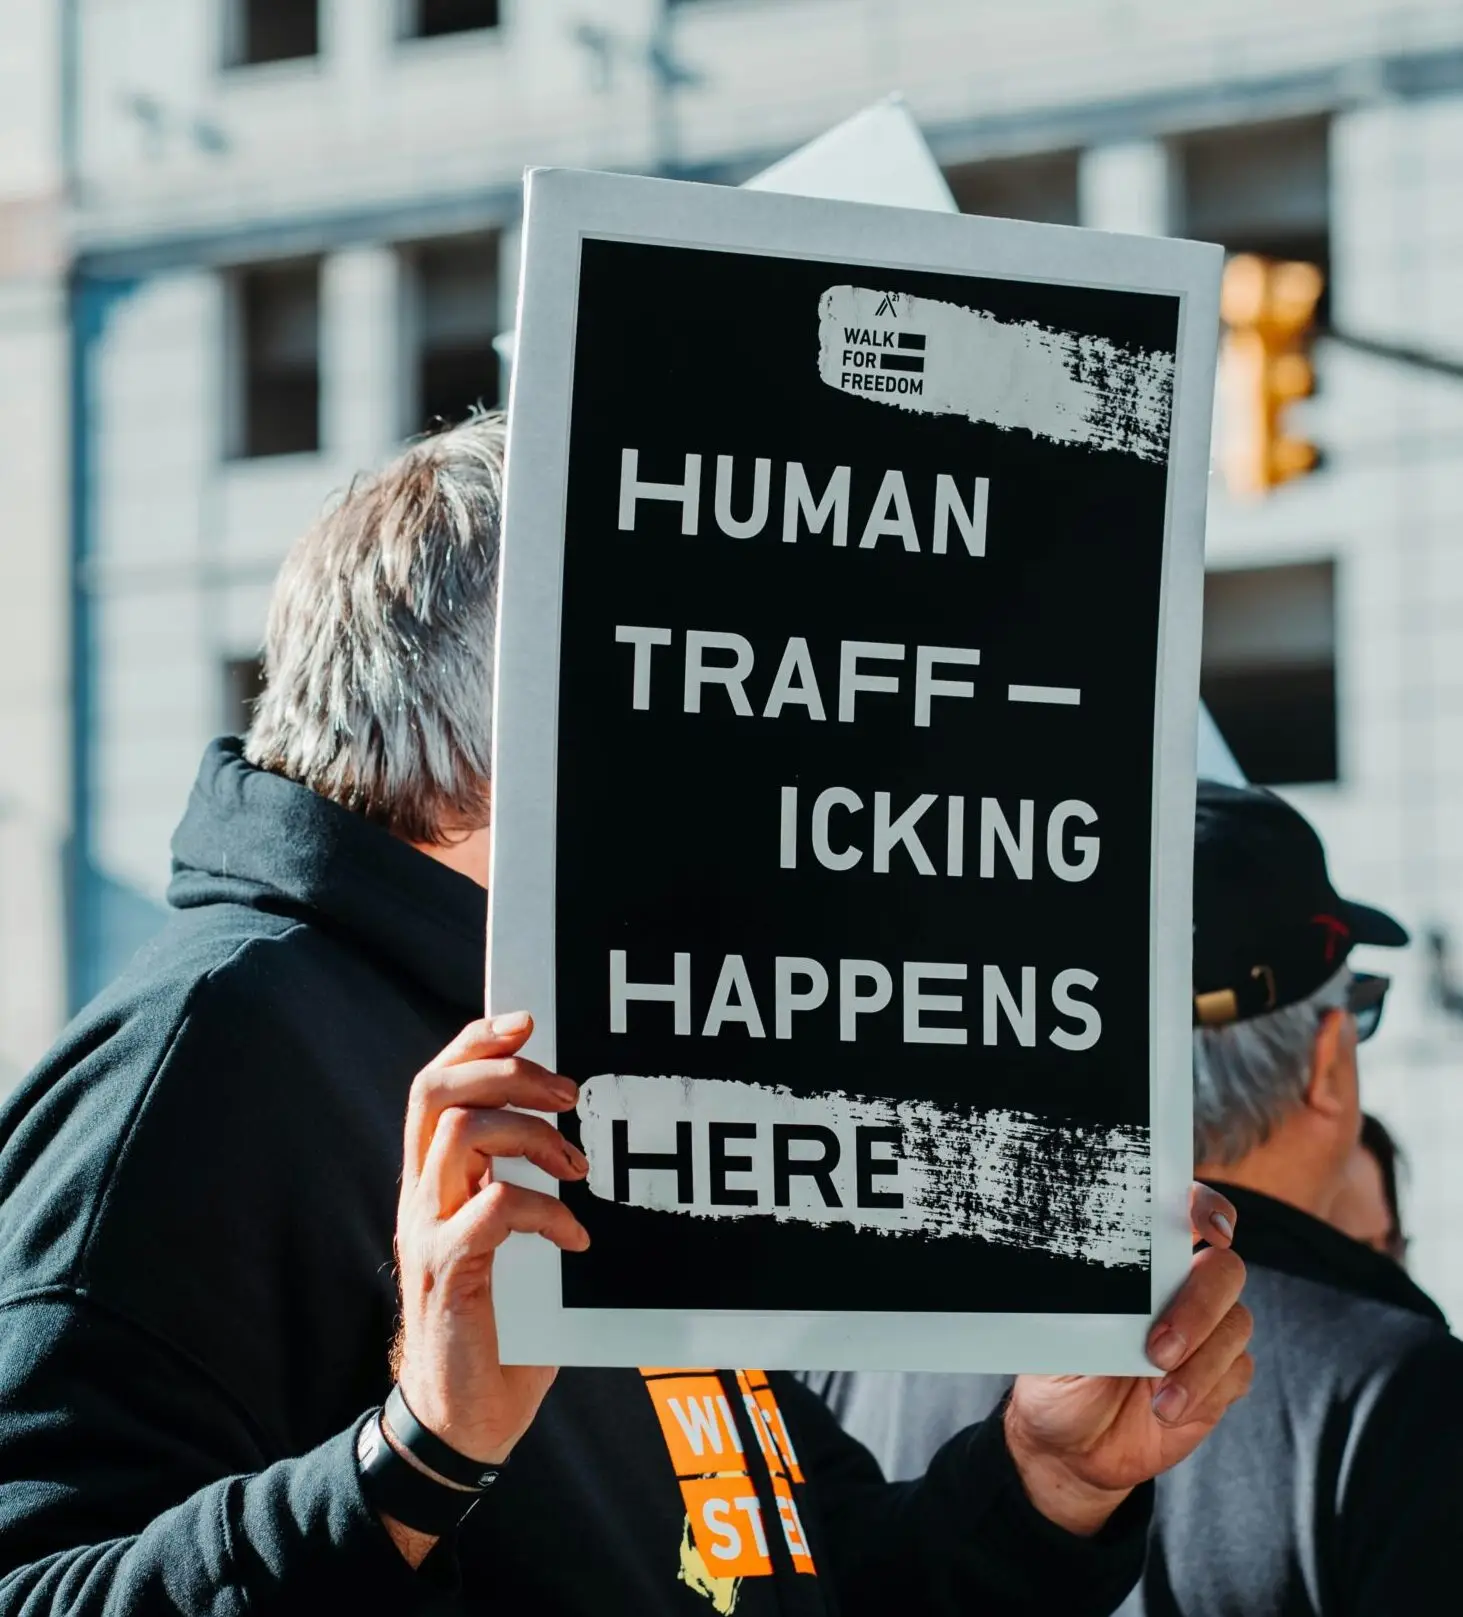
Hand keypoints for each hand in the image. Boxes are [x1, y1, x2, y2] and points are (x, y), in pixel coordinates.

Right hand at [386, 1012, 585, 1561]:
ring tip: (578, 1166)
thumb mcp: (506, 1235)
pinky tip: (575, 1236)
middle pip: (437, 1091)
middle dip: (506, 1071)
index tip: (528, 1023)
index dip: (476, 1041)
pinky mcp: (447, 1274)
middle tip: (568, 1092)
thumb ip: (520, 1180)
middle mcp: (420, 1194)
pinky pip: (490, 1212)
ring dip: (532, 1136)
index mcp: (433, 1177)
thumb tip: (582, 1131)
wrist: (460, 1418)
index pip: (435, 1082)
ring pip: (461, 1136)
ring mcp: (427, 1231)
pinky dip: (542, 1211)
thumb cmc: (500, 1321)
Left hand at [1005, 1184, 1251, 1535]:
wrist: (1072, 1449)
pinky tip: (1167, 1410)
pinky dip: (1205, 1389)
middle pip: (1224, 1269)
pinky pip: (1237, 1370)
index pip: (1183, 1212)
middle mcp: (1180, 1289)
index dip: (1206, 1208)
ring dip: (1200, 1361)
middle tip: (1159, 1346)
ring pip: (1236, 1323)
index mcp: (1141, 1264)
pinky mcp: (1220, 1379)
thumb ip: (1094, 1305)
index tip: (1210, 1228)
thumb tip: (1104, 1281)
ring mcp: (1206, 1333)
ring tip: (1158, 1395)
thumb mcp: (1061, 1336)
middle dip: (1199, 1305)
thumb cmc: (1060, 1376)